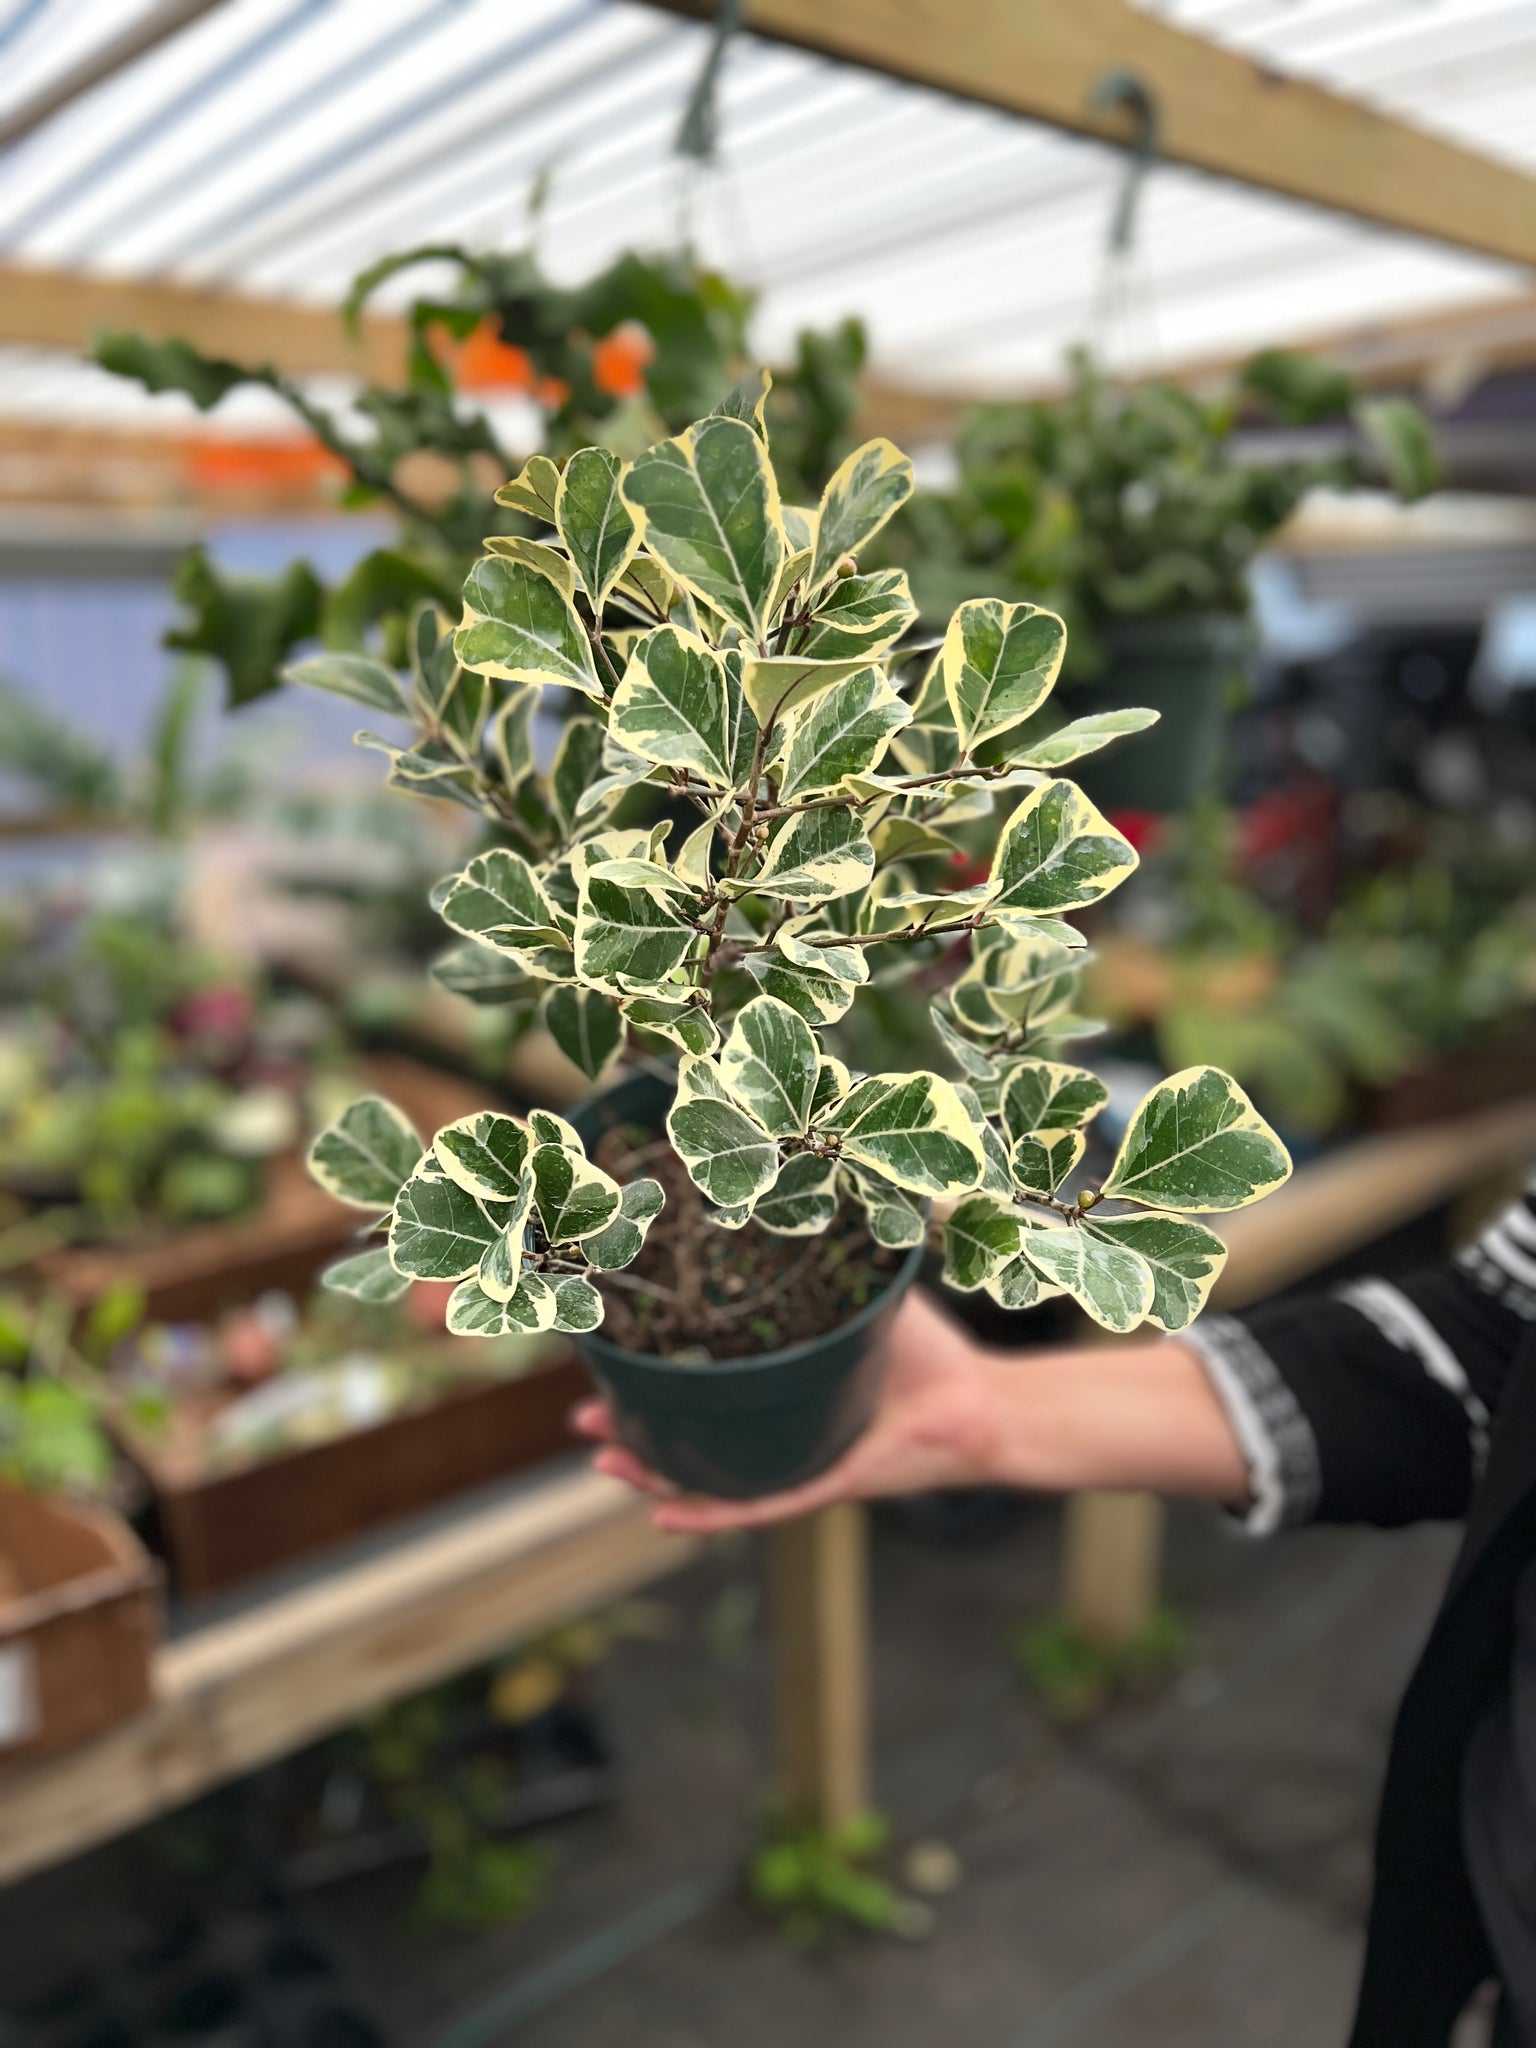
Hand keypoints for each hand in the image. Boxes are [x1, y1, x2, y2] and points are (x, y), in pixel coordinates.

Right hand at [571, 1288, 1003, 1533]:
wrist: (983, 1402)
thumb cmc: (925, 1347)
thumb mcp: (860, 1289)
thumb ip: (826, 1248)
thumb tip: (792, 1183)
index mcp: (778, 1386)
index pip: (701, 1382)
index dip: (651, 1373)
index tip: (608, 1353)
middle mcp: (777, 1429)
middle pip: (688, 1433)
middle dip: (633, 1425)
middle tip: (586, 1410)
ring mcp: (794, 1460)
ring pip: (707, 1475)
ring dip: (651, 1471)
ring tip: (603, 1455)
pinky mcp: (822, 1486)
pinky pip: (755, 1506)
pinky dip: (708, 1512)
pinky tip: (663, 1514)